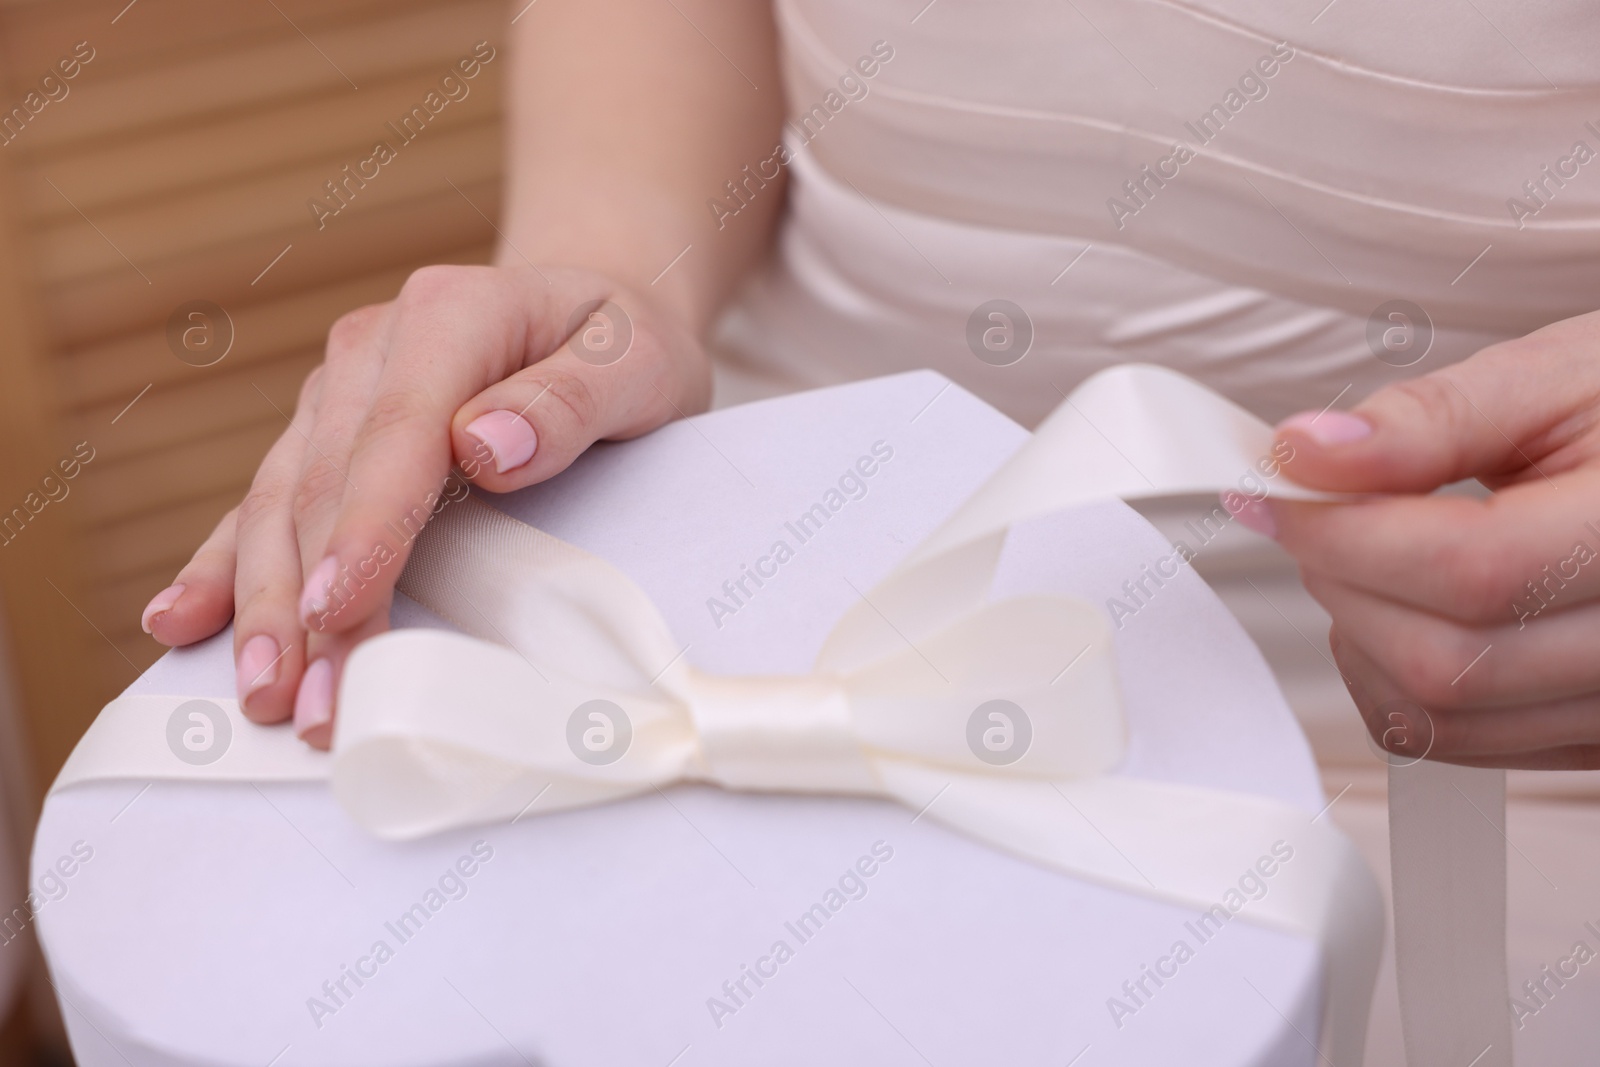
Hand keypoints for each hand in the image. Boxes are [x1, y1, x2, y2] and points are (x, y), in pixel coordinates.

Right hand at [140, 264, 708, 747]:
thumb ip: (570, 398)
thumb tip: (485, 445)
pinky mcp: (322, 436)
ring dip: (264, 605)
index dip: (365, 526)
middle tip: (314, 704)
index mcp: (448, 315)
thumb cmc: (621, 344)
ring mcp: (336, 395)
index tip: (341, 607)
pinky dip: (222, 568)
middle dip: (310, 601)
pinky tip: (182, 623)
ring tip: (263, 694)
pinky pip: (262, 505)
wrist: (590, 312)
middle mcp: (373, 351)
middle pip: (327, 484)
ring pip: (280, 504)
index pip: (397, 432)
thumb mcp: (634, 359)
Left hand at [1238, 309, 1599, 768]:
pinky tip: (1401, 609)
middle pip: (1448, 663)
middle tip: (1321, 510)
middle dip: (1347, 582)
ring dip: (1361, 639)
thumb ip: (1429, 419)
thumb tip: (1310, 453)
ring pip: (1444, 721)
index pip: (1474, 571)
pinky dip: (1397, 682)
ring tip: (1367, 551)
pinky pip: (1462, 743)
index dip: (1348, 532)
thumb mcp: (1558, 373)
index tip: (1278, 488)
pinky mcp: (1596, 736)